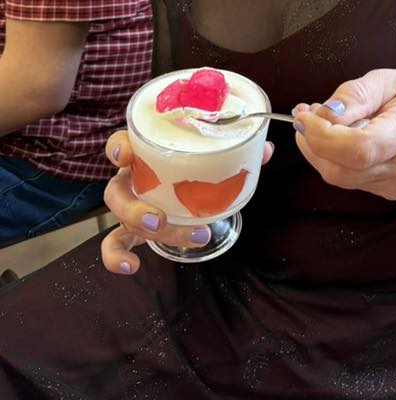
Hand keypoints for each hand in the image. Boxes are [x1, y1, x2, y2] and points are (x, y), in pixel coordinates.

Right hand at [100, 131, 274, 275]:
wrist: (184, 183)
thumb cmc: (194, 163)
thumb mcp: (211, 154)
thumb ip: (236, 151)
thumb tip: (265, 150)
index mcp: (147, 153)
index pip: (121, 143)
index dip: (119, 148)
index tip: (126, 156)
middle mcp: (132, 177)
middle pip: (117, 190)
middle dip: (133, 207)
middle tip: (158, 220)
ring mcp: (129, 203)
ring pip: (120, 218)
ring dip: (139, 229)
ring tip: (162, 236)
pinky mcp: (132, 228)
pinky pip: (115, 243)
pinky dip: (117, 256)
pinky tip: (131, 266)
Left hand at [292, 69, 395, 200]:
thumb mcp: (388, 79)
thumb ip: (354, 95)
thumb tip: (322, 114)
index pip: (359, 149)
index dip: (322, 136)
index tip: (304, 115)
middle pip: (341, 170)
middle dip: (311, 143)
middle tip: (304, 114)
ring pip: (339, 177)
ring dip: (318, 149)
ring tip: (318, 121)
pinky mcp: (389, 191)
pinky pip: (348, 179)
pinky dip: (333, 158)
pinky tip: (338, 136)